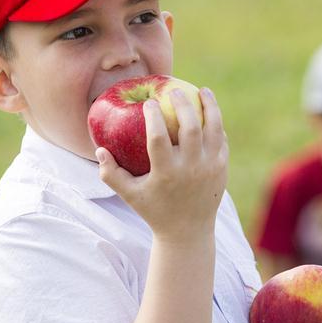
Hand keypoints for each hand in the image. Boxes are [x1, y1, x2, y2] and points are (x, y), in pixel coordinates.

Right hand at [96, 87, 227, 242]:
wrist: (188, 232)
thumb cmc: (154, 210)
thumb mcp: (129, 195)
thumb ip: (110, 173)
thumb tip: (99, 149)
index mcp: (166, 174)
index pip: (158, 138)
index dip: (152, 117)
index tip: (148, 102)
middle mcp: (191, 169)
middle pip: (190, 127)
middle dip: (183, 104)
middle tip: (174, 90)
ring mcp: (210, 168)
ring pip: (214, 129)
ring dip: (209, 106)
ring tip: (202, 90)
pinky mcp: (223, 168)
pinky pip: (222, 139)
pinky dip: (216, 124)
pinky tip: (209, 113)